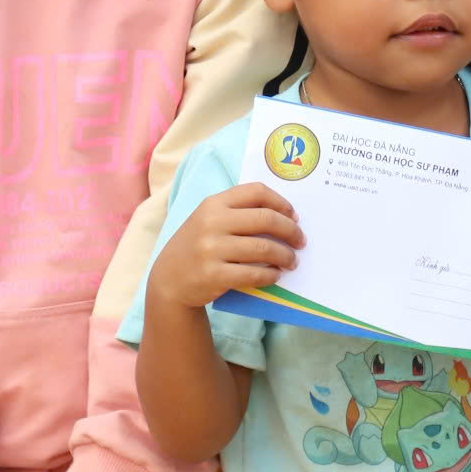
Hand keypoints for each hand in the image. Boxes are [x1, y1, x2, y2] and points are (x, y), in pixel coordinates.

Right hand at [147, 184, 300, 311]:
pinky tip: (275, 275)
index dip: (281, 202)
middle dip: (290, 231)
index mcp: (213, 204)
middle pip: (265, 219)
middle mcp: (212, 222)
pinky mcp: (214, 275)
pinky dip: (271, 275)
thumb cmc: (196, 246)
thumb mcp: (208, 220)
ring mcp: (211, 249)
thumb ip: (237, 212)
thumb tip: (284, 216)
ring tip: (292, 261)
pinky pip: (254, 274)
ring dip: (285, 256)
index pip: (256, 192)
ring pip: (263, 248)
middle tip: (301, 241)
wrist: (169, 280)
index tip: (294, 216)